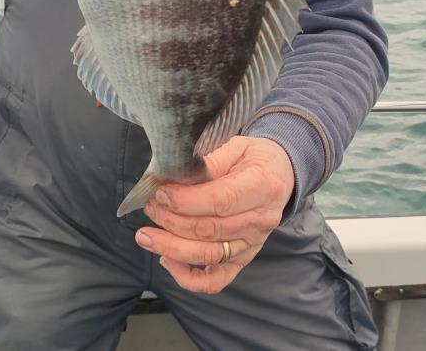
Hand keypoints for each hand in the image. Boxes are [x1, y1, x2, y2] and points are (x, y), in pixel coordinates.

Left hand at [135, 136, 294, 293]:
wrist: (279, 173)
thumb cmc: (254, 157)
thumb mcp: (236, 145)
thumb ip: (209, 160)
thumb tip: (174, 175)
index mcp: (262, 186)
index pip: (220, 200)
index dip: (186, 200)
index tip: (160, 192)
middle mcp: (260, 220)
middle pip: (210, 230)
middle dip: (172, 220)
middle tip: (150, 206)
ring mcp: (253, 244)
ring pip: (208, 256)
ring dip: (171, 247)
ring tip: (146, 235)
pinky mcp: (243, 259)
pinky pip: (216, 280)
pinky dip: (188, 277)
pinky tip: (167, 260)